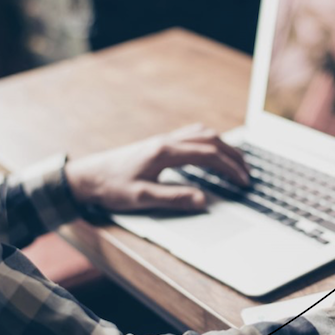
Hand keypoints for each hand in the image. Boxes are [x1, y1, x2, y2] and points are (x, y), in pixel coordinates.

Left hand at [64, 124, 249, 211]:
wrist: (87, 176)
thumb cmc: (111, 187)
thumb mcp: (141, 198)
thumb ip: (174, 198)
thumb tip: (204, 200)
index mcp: (165, 152)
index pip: (207, 154)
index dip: (229, 167)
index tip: (243, 181)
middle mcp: (166, 141)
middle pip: (210, 140)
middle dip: (233, 156)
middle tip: (248, 173)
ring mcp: (163, 140)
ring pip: (202, 134)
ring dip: (223, 146)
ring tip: (237, 162)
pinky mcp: (158, 144)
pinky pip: (191, 135)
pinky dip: (209, 142)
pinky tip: (211, 151)